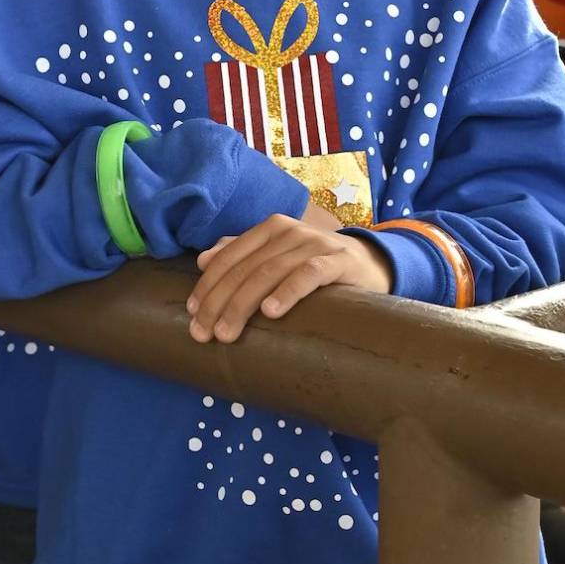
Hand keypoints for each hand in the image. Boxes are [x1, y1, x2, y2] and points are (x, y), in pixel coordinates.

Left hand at [187, 209, 391, 343]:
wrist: (372, 264)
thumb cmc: (316, 265)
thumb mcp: (278, 257)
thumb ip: (243, 253)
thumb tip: (203, 261)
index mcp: (269, 229)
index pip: (229, 257)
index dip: (207, 286)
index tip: (192, 314)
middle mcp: (289, 232)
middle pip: (244, 268)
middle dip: (218, 302)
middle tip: (202, 334)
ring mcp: (315, 245)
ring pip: (269, 273)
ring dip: (243, 304)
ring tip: (226, 333)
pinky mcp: (339, 262)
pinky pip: (309, 275)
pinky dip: (287, 292)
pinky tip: (271, 313)